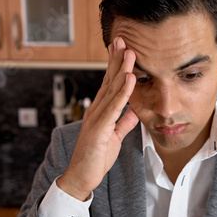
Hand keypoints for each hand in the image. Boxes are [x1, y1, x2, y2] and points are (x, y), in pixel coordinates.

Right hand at [57, 37, 138, 200]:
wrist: (81, 176)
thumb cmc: (96, 156)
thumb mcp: (115, 136)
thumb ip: (124, 122)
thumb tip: (135, 110)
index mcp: (100, 110)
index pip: (110, 83)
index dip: (116, 65)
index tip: (122, 49)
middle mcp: (96, 109)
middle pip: (109, 80)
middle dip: (117, 59)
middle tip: (124, 40)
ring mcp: (96, 117)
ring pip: (111, 89)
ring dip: (122, 69)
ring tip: (130, 52)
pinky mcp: (99, 128)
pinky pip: (114, 107)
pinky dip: (123, 92)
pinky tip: (129, 78)